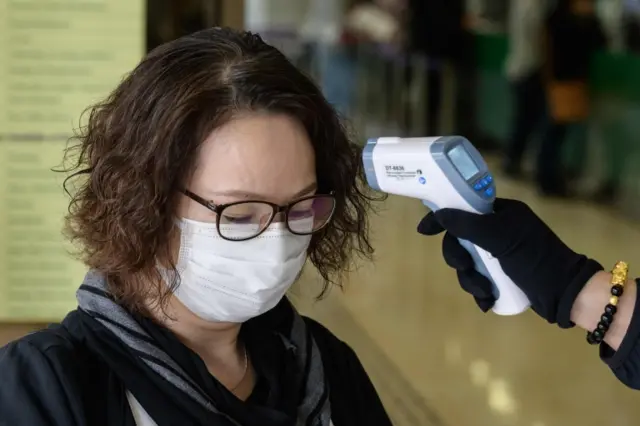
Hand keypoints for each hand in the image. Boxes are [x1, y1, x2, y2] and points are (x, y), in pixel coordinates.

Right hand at [417, 198, 602, 326]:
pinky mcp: (501, 276)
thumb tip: (440, 213)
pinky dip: (480, 291)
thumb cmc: (536, 258)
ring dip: (470, 280)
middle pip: (460, 240)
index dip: (442, 217)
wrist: (565, 294)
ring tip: (484, 291)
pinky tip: (488, 301)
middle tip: (464, 266)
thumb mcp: (500, 237)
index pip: (463, 208)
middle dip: (459, 258)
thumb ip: (468, 224)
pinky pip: (477, 280)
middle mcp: (498, 231)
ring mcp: (499, 254)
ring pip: (467, 264)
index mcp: (500, 213)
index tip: (424, 230)